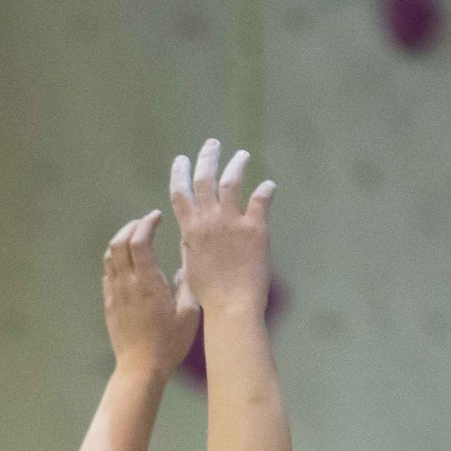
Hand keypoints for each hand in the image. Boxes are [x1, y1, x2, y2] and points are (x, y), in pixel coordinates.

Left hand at [104, 211, 198, 375]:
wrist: (140, 368)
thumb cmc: (169, 344)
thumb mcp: (189, 314)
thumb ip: (186, 286)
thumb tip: (183, 267)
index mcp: (148, 282)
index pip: (140, 240)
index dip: (147, 223)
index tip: (157, 217)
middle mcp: (127, 284)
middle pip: (120, 242)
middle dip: (132, 226)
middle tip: (146, 222)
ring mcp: (115, 294)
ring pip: (110, 256)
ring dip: (121, 240)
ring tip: (136, 238)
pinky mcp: (110, 304)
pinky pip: (108, 273)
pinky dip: (116, 260)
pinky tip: (128, 263)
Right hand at [168, 138, 274, 318]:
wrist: (231, 306)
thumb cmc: (209, 296)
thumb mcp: (191, 270)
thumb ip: (191, 250)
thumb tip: (189, 244)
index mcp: (190, 230)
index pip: (180, 194)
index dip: (180, 174)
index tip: (181, 160)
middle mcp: (209, 220)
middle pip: (205, 179)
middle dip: (207, 157)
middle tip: (212, 143)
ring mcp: (232, 221)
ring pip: (232, 182)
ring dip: (236, 165)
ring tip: (242, 155)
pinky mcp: (255, 228)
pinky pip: (261, 200)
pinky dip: (266, 190)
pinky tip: (270, 184)